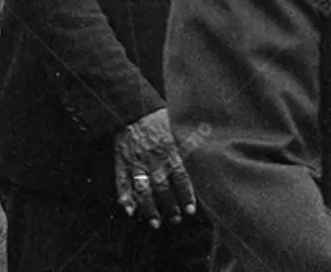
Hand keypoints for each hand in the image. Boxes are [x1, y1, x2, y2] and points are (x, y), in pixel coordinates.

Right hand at [113, 108, 196, 228]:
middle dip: (170, 206)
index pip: (181, 178)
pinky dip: (124, 197)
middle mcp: (153, 159)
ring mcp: (136, 161)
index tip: (190, 210)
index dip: (186, 196)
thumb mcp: (177, 127)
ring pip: (143, 189)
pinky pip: (122, 181)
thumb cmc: (156, 117)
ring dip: (149, 208)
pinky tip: (129, 210)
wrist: (130, 108)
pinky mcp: (121, 161)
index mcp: (169, 150)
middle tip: (175, 219)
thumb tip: (209, 146)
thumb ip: (189, 142)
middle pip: (163, 188)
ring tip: (155, 223)